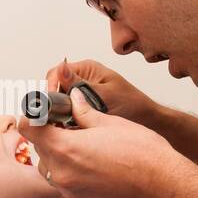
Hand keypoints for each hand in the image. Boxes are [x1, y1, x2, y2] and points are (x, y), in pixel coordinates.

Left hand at [19, 87, 179, 197]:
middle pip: (39, 150)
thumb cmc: (141, 154)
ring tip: (83, 149)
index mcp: (65, 148)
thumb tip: (74, 100)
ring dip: (60, 157)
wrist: (161, 183)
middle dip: (49, 138)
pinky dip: (73, 175)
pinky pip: (66, 186)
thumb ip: (83, 112)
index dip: (34, 118)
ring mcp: (71, 191)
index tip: (41, 115)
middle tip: (67, 129)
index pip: (29, 129)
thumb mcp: (109, 122)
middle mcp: (63, 173)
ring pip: (51, 169)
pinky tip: (92, 167)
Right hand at [46, 58, 160, 127]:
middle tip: (56, 118)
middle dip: (54, 102)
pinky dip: (68, 119)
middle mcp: (82, 78)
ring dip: (61, 112)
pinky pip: (68, 110)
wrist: (148, 121)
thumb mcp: (104, 94)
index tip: (49, 104)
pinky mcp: (85, 105)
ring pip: (60, 100)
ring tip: (64, 124)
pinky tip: (71, 128)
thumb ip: (80, 84)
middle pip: (55, 87)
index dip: (50, 88)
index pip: (56, 73)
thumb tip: (61, 69)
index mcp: (87, 69)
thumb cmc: (132, 105)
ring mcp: (83, 92)